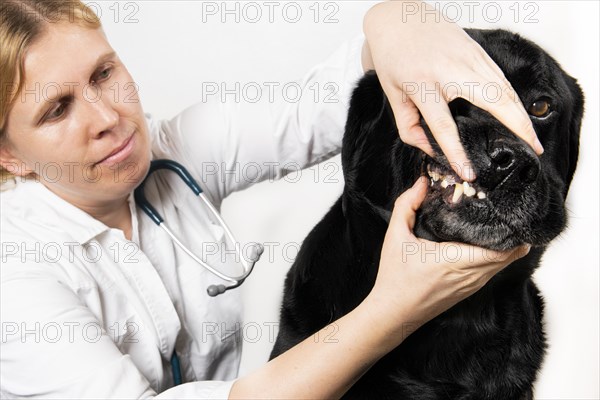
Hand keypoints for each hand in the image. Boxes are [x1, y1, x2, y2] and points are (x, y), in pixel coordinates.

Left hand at [362, 1, 542, 181]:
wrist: (397, 17)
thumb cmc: (393, 57)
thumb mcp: (392, 95)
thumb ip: (408, 126)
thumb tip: (428, 149)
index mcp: (423, 84)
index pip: (444, 126)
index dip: (456, 152)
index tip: (468, 172)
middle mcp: (450, 70)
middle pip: (493, 101)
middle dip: (517, 127)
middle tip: (533, 148)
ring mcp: (467, 57)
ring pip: (503, 87)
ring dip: (521, 112)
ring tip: (533, 136)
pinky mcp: (476, 50)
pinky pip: (499, 76)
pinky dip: (513, 96)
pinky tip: (520, 112)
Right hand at [364, 177, 529, 341]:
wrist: (393, 313)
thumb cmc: (394, 278)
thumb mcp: (395, 237)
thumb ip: (407, 205)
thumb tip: (422, 183)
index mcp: (456, 261)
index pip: (503, 249)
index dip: (513, 230)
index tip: (509, 209)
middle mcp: (471, 275)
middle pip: (512, 254)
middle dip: (514, 232)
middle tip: (506, 209)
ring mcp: (473, 285)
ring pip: (505, 263)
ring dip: (507, 243)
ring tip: (498, 221)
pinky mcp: (470, 290)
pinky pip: (493, 269)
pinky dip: (496, 255)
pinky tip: (484, 241)